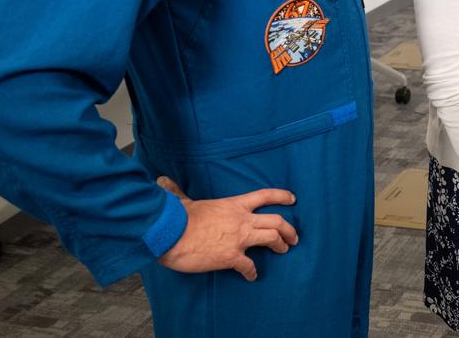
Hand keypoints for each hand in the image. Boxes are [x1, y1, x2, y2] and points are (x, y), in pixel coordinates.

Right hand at [155, 176, 298, 281]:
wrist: (170, 235)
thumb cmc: (176, 217)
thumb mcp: (184, 201)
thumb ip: (180, 193)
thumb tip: (164, 181)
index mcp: (234, 204)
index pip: (265, 195)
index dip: (282, 196)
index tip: (292, 199)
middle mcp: (242, 220)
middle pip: (277, 221)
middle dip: (289, 229)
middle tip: (294, 237)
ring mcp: (239, 239)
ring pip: (272, 239)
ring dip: (281, 245)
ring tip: (284, 250)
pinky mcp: (231, 257)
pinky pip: (249, 266)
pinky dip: (252, 272)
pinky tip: (252, 276)